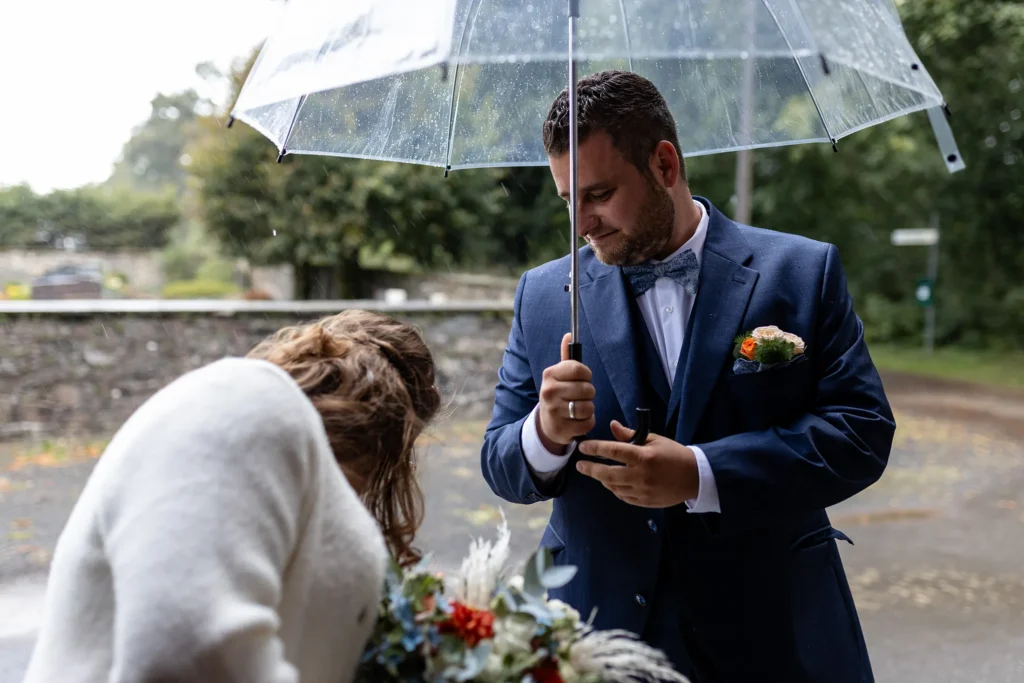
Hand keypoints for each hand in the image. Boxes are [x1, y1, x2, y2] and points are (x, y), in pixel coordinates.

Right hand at [537, 333, 596, 449]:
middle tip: (580, 396)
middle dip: (589, 394)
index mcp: (549, 375)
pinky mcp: (562, 428)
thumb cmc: (558, 395)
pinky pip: (588, 422)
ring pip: (588, 407)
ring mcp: (554, 411)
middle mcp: (549, 391)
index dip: (586, 375)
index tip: (583, 379)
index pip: (578, 369)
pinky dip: (587, 422)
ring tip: (579, 409)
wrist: (546, 423)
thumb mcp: (559, 375)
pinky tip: (578, 420)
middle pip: (587, 389)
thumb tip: (569, 334)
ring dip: (589, 409)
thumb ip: (567, 357)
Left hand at [576, 421, 698, 507]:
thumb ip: (631, 435)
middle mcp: (641, 475)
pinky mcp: (645, 502)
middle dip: (590, 469)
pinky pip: (623, 496)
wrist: (695, 477)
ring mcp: (642, 491)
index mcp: (644, 456)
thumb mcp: (654, 439)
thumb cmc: (673, 454)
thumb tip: (612, 426)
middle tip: (580, 465)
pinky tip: (611, 482)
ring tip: (595, 472)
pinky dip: (614, 489)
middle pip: (607, 474)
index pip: (613, 451)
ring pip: (613, 487)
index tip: (582, 447)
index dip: (595, 448)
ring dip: (602, 479)